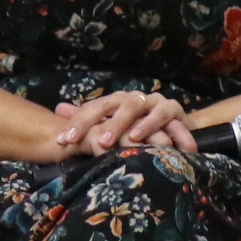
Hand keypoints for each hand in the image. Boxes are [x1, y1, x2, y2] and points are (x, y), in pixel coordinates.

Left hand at [52, 91, 193, 154]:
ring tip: (106, 142)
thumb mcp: (115, 127)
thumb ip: (89, 118)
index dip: (77, 123)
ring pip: (134, 107)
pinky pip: (162, 115)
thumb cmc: (144, 132)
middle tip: (77, 141)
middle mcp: (134, 98)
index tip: (61, 140)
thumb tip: (59, 109)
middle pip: (109, 104)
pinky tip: (139, 138)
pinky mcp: (174, 109)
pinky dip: (150, 126)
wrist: (181, 131)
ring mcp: (154, 101)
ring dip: (120, 124)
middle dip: (92, 122)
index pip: (93, 108)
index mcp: (118, 101)